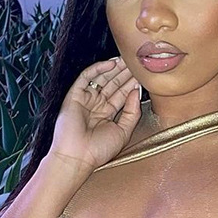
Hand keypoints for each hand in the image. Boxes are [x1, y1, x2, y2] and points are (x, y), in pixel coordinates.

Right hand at [50, 57, 142, 171]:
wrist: (78, 157)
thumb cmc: (99, 150)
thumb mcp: (124, 132)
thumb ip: (132, 112)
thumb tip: (135, 91)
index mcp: (108, 115)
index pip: (121, 95)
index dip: (131, 85)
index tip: (143, 76)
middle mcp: (97, 106)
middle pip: (112, 85)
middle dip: (124, 74)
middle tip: (135, 63)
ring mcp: (86, 100)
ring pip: (101, 79)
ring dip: (113, 69)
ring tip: (125, 60)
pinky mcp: (74, 96)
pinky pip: (85, 78)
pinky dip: (97, 69)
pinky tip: (110, 64)